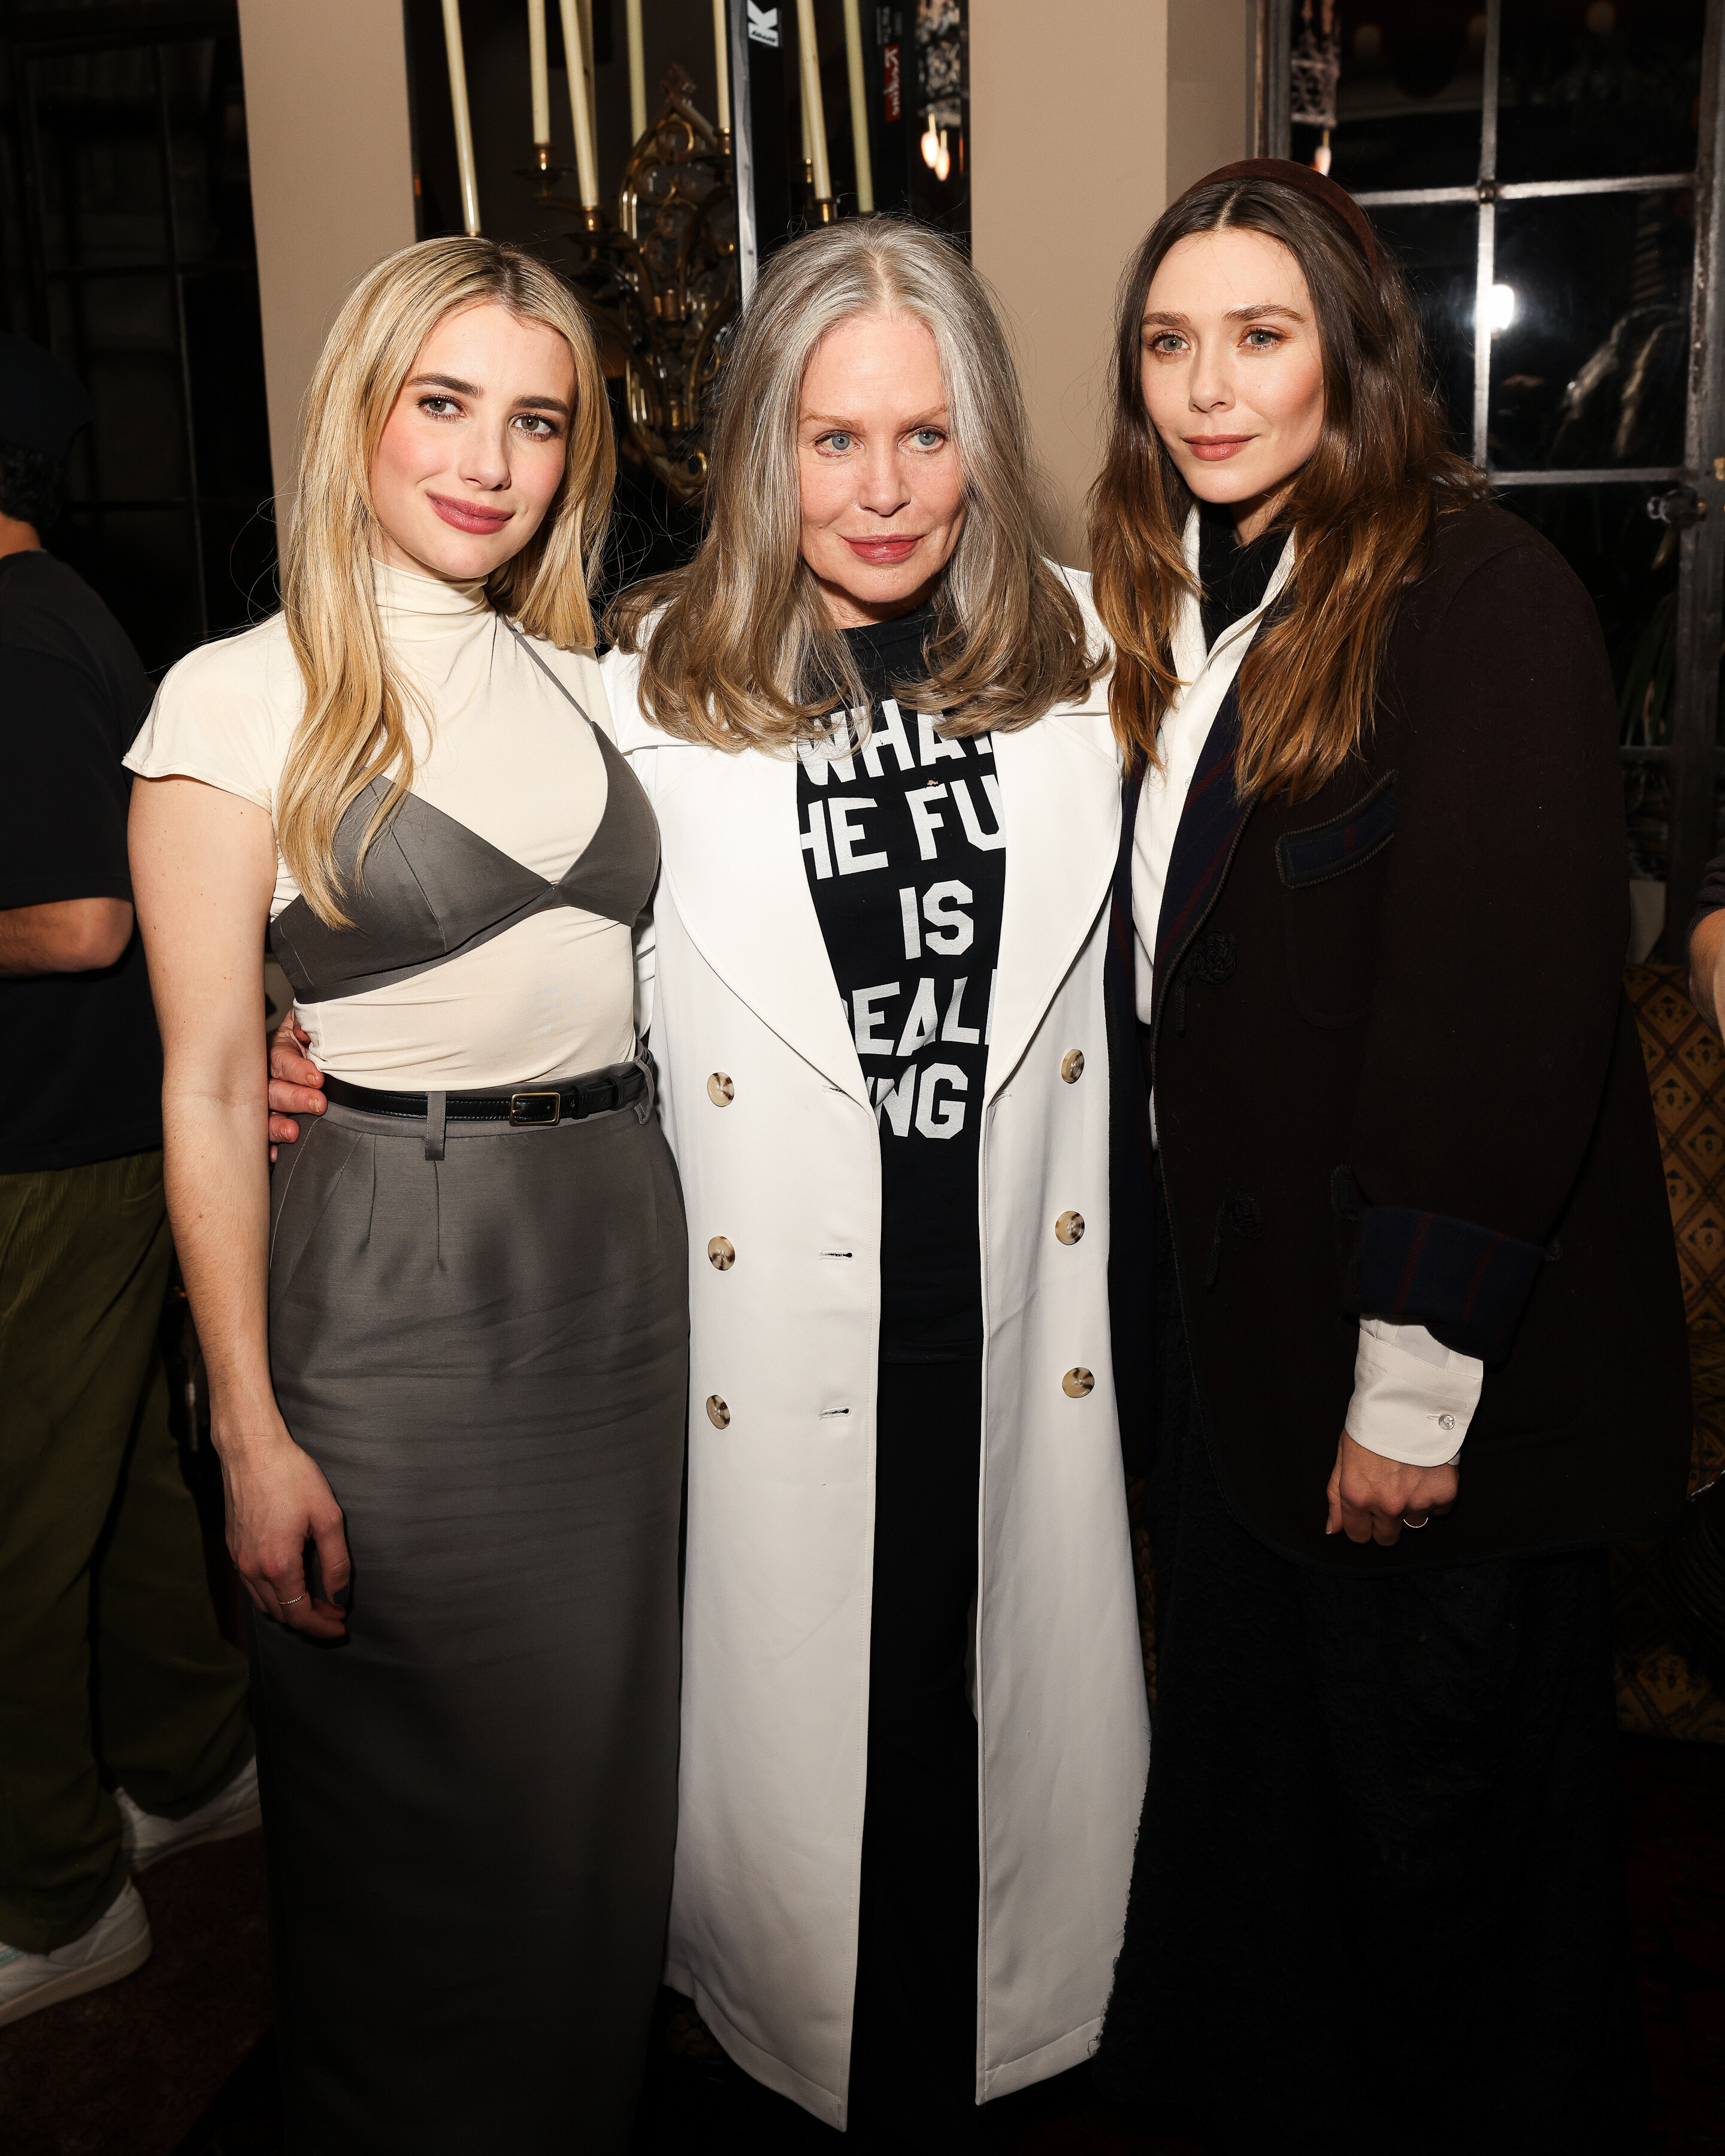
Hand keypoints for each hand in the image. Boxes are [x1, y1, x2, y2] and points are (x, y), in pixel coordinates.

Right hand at [217, 1415, 350, 1637]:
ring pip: (263, 1602)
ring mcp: (238, 1559)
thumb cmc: (291, 1477)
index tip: (340, 1625)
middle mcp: (251, 1568)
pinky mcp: (233, 1547)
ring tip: (317, 1602)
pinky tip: (291, 1583)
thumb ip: (336, 1561)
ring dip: (290, 1609)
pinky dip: (273, 1594)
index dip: (321, 1626)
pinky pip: (252, 1585)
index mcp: (277, 1564)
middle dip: (308, 1620)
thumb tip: (339, 1595)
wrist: (251, 1451)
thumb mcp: (327, 1517)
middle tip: (334, 1613)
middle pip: (280, 1614)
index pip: (298, 1614)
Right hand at [267, 1007, 323, 1159]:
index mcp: (274, 1051)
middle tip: (318, 1104)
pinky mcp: (267, 1119)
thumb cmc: (307, 1037)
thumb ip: (306, 1023)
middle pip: (273, 1089)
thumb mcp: (305, 1023)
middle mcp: (265, 1076)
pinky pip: (263, 1134)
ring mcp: (264, 1100)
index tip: (317, 1078)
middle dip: (294, 1099)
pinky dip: (268, 1145)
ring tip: (293, 1132)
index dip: (297, 1069)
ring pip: (265, 1114)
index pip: (281, 1059)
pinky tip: (274, 1155)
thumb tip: (305, 1031)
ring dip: (277, 1125)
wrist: (310, 1049)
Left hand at [1325, 1430, 1457, 1547]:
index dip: (1361, 1524)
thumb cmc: (1371, 1425)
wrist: (1409, 1401)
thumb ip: (1337, 1497)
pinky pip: (1439, 1510)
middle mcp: (1388, 1505)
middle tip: (1389, 1496)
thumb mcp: (1343, 1456)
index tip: (1367, 1513)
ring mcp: (1418, 1501)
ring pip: (1414, 1524)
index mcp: (1357, 1496)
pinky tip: (1427, 1474)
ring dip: (1411, 1508)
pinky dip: (1434, 1497)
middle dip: (1385, 1523)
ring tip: (1409, 1479)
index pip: (1358, 1535)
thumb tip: (1334, 1529)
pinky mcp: (1445, 1494)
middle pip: (1387, 1539)